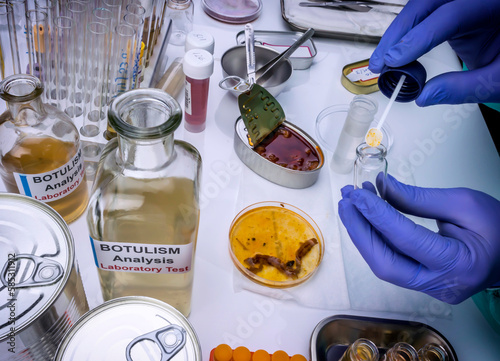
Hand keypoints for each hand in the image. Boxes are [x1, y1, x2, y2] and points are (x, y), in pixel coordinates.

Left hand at [338, 174, 499, 303]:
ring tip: (351, 206)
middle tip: (346, 201)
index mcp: (459, 264)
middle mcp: (441, 283)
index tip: (358, 195)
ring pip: (384, 266)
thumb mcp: (463, 203)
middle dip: (360, 231)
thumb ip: (418, 198)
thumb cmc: (498, 228)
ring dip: (363, 235)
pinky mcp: (422, 284)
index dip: (377, 215)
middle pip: (385, 262)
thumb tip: (382, 187)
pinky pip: (391, 263)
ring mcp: (430, 289)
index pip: (406, 239)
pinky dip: (376, 240)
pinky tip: (366, 219)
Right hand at [369, 0, 499, 105]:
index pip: (452, 15)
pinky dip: (405, 36)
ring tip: (382, 60)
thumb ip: (464, 88)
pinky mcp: (454, 14)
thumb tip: (426, 95)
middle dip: (399, 32)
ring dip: (397, 33)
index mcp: (496, 7)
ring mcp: (464, 5)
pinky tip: (394, 53)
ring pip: (421, 8)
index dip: (419, 37)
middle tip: (382, 61)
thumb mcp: (498, 80)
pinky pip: (423, 18)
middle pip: (428, 4)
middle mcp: (477, 0)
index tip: (397, 60)